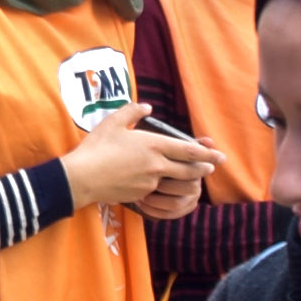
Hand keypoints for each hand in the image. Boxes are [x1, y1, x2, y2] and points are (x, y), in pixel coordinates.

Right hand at [60, 108, 218, 213]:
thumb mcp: (113, 122)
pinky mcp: (141, 195)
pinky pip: (157, 191)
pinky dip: (163, 189)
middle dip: (203, 169)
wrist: (82, 178)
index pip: (188, 150)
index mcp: (154, 145)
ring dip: (187, 181)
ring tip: (194, 179)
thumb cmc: (96, 148)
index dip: (206, 153)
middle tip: (213, 167)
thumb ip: (132, 111)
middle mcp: (157, 165)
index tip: (218, 154)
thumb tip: (146, 106)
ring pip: (175, 182)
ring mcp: (150, 182)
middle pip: (189, 169)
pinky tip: (162, 187)